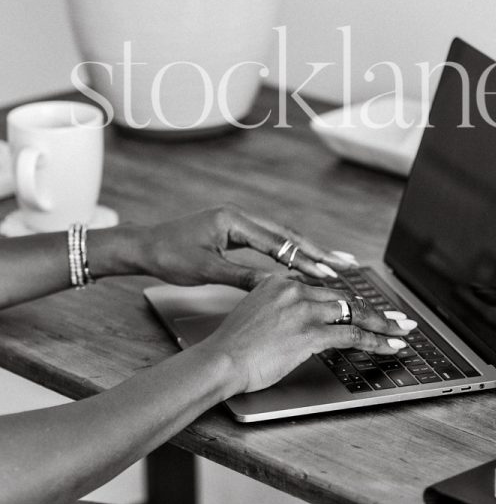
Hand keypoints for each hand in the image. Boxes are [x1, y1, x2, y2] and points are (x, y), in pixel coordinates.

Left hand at [130, 205, 358, 289]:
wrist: (144, 246)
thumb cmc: (169, 256)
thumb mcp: (206, 270)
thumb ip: (242, 277)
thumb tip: (274, 287)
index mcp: (233, 220)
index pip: (278, 241)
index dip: (304, 259)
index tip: (326, 272)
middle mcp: (239, 216)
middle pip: (286, 233)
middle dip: (315, 250)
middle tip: (343, 263)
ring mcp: (237, 221)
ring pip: (280, 235)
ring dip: (305, 250)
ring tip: (332, 262)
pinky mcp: (233, 230)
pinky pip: (267, 239)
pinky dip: (287, 250)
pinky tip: (301, 261)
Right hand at [200, 276, 412, 393]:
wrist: (221, 360)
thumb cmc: (233, 346)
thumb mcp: (255, 314)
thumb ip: (279, 310)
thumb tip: (299, 322)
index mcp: (280, 282)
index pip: (325, 290)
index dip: (350, 300)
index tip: (367, 306)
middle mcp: (294, 290)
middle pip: (344, 298)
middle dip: (376, 310)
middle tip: (397, 317)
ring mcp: (303, 310)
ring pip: (354, 313)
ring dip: (383, 324)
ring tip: (401, 331)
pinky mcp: (309, 332)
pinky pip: (351, 334)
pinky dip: (376, 340)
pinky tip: (389, 345)